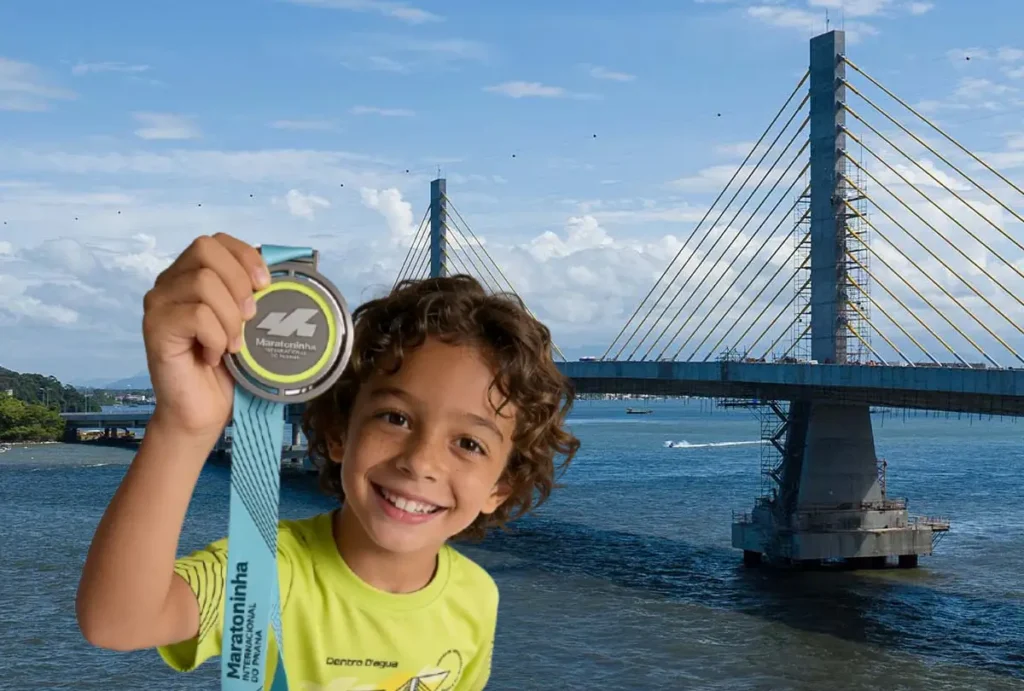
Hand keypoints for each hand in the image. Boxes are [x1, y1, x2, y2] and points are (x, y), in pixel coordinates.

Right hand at [142, 233, 268, 439]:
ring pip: (203, 282)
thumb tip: (281, 272)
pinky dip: (216, 337)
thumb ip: (252, 295)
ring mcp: (158, 303)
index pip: (215, 241)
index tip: (266, 285)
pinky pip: (196, 315)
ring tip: (233, 345)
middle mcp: (169, 283)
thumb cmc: (228, 368)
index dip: (245, 256)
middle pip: (205, 249)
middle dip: (238, 281)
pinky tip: (215, 355)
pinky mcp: (155, 327)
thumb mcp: (247, 324)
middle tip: (250, 318)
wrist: (202, 411)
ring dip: (230, 316)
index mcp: (190, 275)